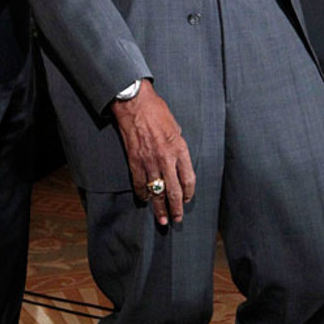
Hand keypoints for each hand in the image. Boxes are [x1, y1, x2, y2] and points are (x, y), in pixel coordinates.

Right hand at [112, 79, 195, 226]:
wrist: (135, 104)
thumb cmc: (157, 112)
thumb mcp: (176, 128)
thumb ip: (178, 147)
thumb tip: (178, 161)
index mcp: (179, 149)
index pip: (188, 179)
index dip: (189, 193)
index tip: (188, 200)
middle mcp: (166, 158)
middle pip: (173, 191)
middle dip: (176, 208)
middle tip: (177, 219)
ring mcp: (149, 161)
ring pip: (156, 191)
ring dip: (159, 207)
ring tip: (162, 219)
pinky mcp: (134, 161)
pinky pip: (139, 183)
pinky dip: (142, 194)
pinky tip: (145, 200)